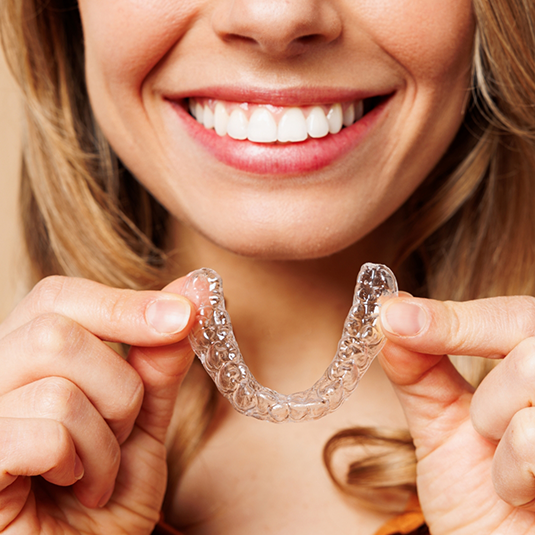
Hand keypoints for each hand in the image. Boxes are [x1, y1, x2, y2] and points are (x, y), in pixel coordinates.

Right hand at [0, 275, 195, 533]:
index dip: (125, 304)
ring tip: (98, 470)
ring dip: (105, 437)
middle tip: (121, 430)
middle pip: (55, 332)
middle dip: (118, 387)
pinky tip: (74, 487)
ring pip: (58, 387)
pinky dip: (80, 464)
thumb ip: (158, 360)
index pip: (59, 297)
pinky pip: (45, 434)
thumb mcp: (142, 419)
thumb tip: (194, 293)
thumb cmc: (106, 496)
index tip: (187, 314)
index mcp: (25, 358)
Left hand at [379, 295, 534, 533]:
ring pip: (532, 381)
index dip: (453, 317)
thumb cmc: (476, 494)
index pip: (514, 313)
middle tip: (482, 430)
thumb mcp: (440, 422)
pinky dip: (511, 472)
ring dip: (496, 436)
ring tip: (502, 467)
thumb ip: (419, 369)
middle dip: (487, 395)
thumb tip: (390, 312)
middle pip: (527, 344)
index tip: (393, 318)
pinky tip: (523, 495)